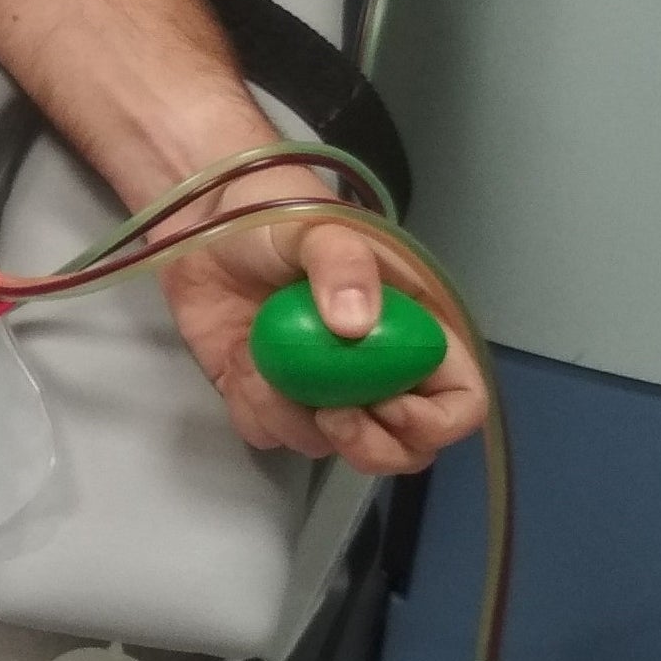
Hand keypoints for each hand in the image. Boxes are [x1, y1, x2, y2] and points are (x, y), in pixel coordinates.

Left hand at [158, 175, 485, 476]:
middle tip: (332, 416)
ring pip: (330, 446)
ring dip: (296, 419)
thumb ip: (343, 263)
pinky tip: (239, 361)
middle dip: (370, 446)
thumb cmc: (276, 214)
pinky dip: (254, 409)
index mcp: (410, 330)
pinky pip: (269, 431)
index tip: (391, 406)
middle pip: (404, 446)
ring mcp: (319, 388)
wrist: (202, 214)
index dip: (435, 420)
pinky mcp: (264, 393)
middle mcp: (373, 369)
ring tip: (264, 364)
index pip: (459, 399)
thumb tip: (356, 326)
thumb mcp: (319, 227)